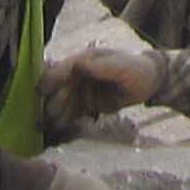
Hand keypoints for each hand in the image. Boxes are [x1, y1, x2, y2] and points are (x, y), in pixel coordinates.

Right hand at [43, 35, 165, 132]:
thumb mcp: (121, 67)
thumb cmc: (136, 70)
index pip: (63, 68)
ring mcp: (82, 89)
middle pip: (60, 88)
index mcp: (86, 60)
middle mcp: (79, 74)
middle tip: (46, 115)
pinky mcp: (87, 104)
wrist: (149, 83)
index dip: (51, 78)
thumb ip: (101, 67)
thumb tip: (78, 65)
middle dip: (52, 101)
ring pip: (64, 102)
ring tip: (50, 126)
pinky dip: (66, 120)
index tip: (40, 90)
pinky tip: (60, 129)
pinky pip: (72, 113)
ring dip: (56, 113)